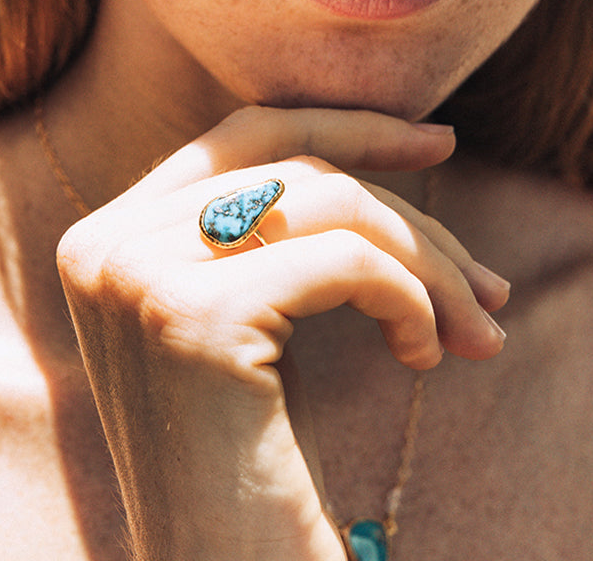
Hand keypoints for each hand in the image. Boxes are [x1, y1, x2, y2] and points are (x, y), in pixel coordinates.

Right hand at [56, 106, 507, 560]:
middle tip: (487, 288)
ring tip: (473, 330)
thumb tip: (418, 138)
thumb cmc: (254, 465)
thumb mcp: (262, 318)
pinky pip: (345, 261)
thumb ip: (286, 224)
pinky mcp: (194, 319)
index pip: (246, 134)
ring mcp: (139, 277)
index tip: (441, 143)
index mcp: (109, 236)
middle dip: (408, 217)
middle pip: (295, 167)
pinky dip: (410, 298)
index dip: (349, 128)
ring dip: (425, 261)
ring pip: (329, 201)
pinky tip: (423, 356)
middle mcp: (105, 245)